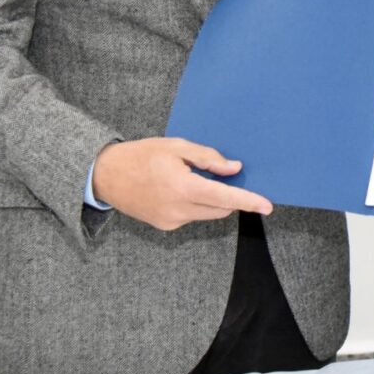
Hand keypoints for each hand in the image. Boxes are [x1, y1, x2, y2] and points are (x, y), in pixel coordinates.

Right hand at [92, 137, 272, 230]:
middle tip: (220, 174)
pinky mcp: (165, 226)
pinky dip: (193, 204)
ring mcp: (171, 221)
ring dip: (210, 199)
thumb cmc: (141, 155)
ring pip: (206, 213)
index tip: (267, 206)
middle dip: (228, 195)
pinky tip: (175, 188)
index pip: (225, 198)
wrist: (106, 175)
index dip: (248, 201)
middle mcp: (179, 210)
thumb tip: (234, 169)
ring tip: (189, 178)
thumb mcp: (176, 147)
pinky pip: (191, 216)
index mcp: (183, 187)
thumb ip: (208, 158)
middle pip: (220, 208)